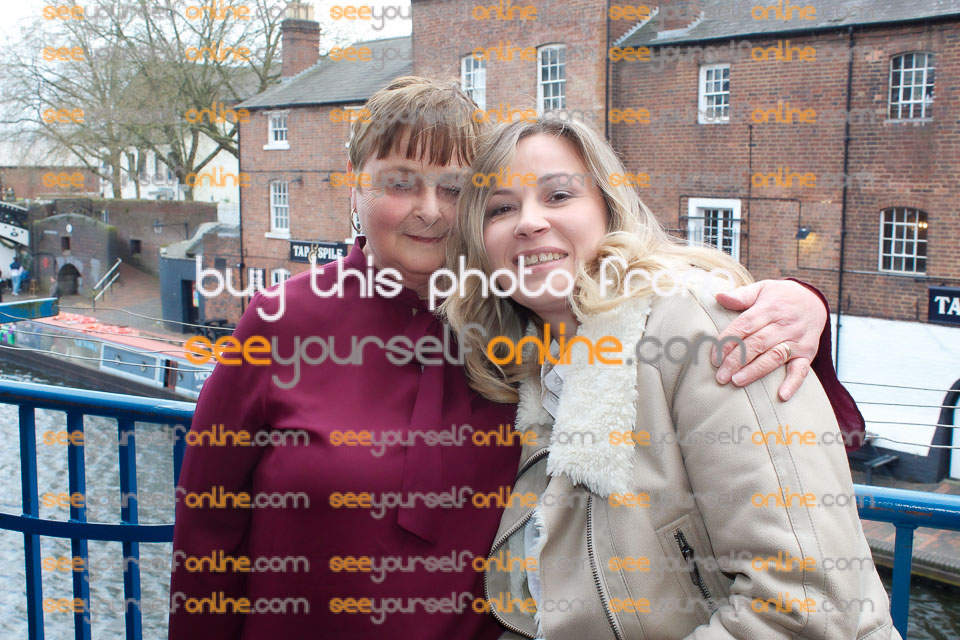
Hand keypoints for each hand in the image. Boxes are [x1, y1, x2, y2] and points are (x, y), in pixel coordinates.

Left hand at [711, 280, 826, 400]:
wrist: (814, 300)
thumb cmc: (780, 297)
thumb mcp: (762, 289)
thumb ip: (741, 295)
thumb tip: (719, 296)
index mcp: (769, 308)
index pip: (745, 325)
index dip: (728, 341)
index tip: (714, 357)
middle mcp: (784, 325)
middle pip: (757, 344)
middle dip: (736, 360)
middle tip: (720, 376)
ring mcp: (797, 340)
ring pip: (774, 357)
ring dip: (755, 371)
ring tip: (737, 381)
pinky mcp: (808, 353)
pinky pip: (802, 369)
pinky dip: (793, 383)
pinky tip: (781, 395)